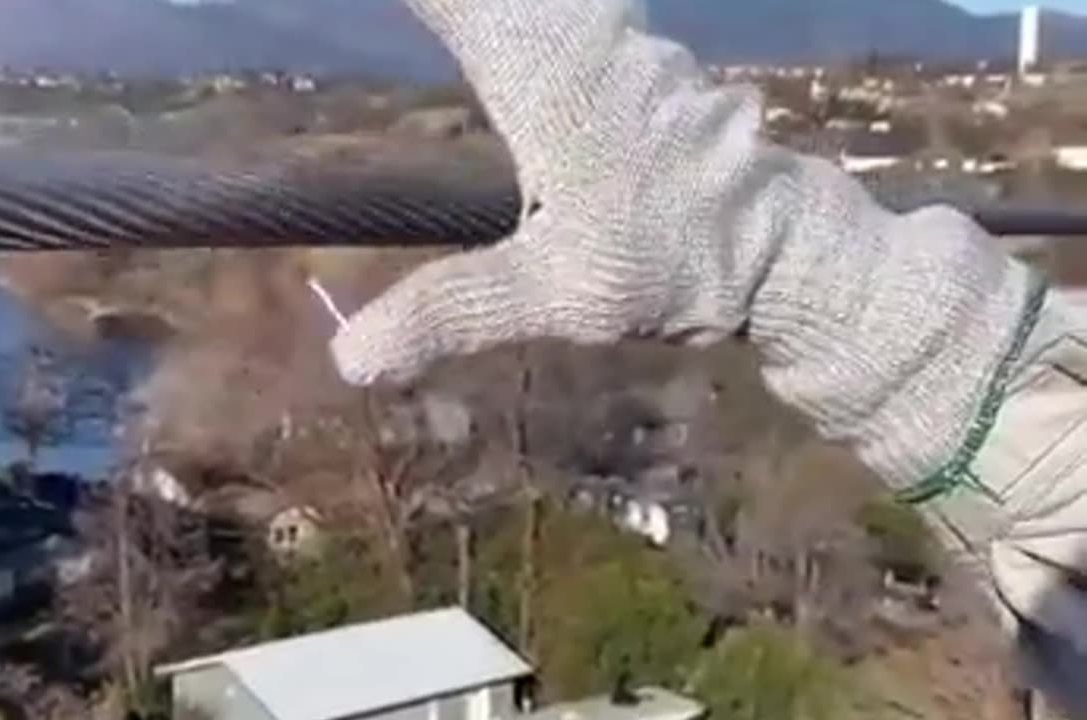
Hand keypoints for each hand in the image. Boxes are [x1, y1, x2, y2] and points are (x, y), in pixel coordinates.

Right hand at [331, 0, 1038, 494]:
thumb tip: (349, 358)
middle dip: (446, 3)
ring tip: (438, 24)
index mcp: (542, 64)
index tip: (330, 5)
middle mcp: (577, 26)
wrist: (789, 249)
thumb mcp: (557, 294)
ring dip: (479, 10)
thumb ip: (452, 311)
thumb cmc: (674, 258)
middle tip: (395, 18)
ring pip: (539, 1)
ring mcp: (615, 33)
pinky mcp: (636, 55)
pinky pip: (564, 10)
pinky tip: (504, 33)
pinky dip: (515, 18)